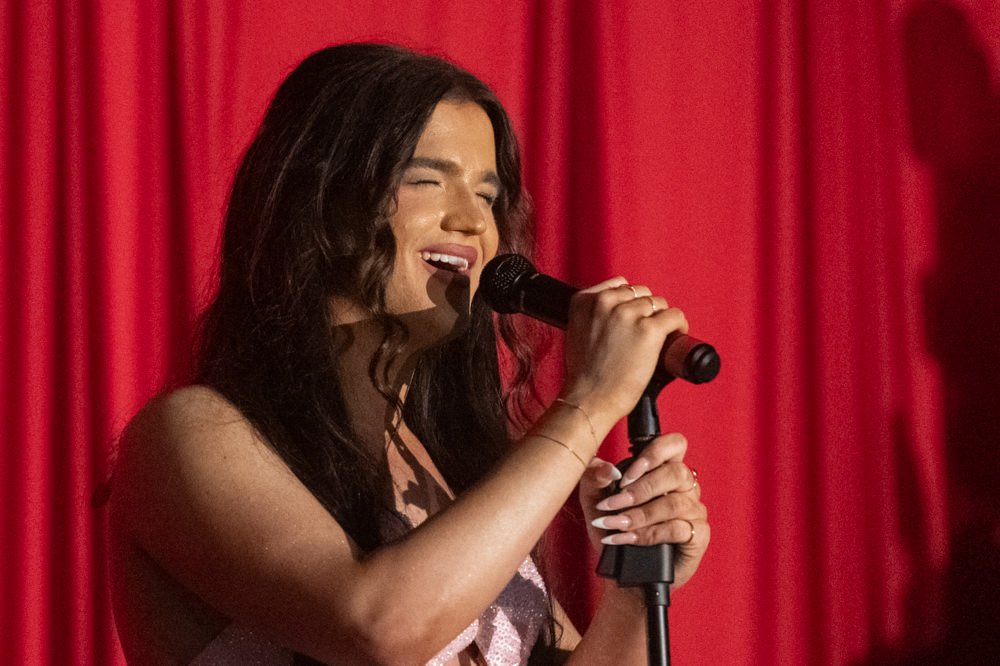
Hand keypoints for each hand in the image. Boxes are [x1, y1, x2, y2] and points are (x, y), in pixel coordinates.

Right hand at [560, 278, 687, 430]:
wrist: (589, 400)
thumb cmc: (584, 376)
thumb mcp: (576, 333)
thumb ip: (592, 317)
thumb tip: (615, 315)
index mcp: (584, 301)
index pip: (619, 284)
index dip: (630, 301)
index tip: (634, 317)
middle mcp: (605, 302)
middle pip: (641, 293)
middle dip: (646, 310)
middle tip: (646, 331)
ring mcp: (628, 315)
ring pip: (658, 303)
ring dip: (661, 318)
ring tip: (660, 336)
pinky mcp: (649, 330)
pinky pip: (674, 316)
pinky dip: (679, 325)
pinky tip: (676, 335)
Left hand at [579, 433, 708, 589]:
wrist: (623, 572)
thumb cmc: (613, 531)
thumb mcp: (594, 501)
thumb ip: (594, 478)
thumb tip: (605, 468)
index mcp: (664, 469)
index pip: (675, 444)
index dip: (655, 452)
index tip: (626, 475)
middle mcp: (684, 487)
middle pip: (675, 473)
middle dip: (639, 489)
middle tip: (612, 504)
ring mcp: (694, 510)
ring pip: (674, 503)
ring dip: (639, 514)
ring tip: (614, 524)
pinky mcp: (698, 536)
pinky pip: (678, 529)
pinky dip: (648, 534)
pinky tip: (627, 539)